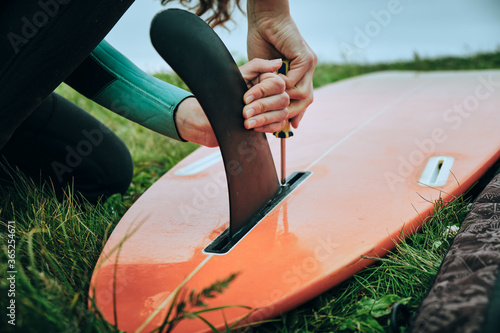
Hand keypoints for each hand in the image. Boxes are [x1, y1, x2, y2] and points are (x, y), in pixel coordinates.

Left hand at [175, 58, 288, 146]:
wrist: (209, 117)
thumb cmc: (221, 94)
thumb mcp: (237, 76)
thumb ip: (257, 66)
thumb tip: (278, 62)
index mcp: (266, 80)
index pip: (277, 84)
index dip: (262, 91)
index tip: (245, 98)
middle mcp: (272, 94)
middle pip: (282, 99)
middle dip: (262, 106)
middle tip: (244, 113)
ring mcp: (273, 109)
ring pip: (282, 113)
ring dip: (264, 118)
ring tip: (246, 123)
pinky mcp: (270, 123)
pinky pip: (279, 126)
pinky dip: (267, 127)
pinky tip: (252, 127)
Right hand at [247, 0, 316, 127]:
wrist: (264, 20)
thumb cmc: (261, 41)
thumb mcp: (264, 72)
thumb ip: (270, 87)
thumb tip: (270, 108)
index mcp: (300, 72)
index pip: (303, 99)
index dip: (295, 114)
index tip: (286, 127)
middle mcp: (308, 69)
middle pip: (307, 100)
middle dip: (292, 113)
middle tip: (277, 122)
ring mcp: (309, 64)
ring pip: (303, 93)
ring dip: (285, 99)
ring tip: (269, 100)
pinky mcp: (306, 58)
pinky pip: (296, 81)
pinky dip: (284, 86)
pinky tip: (272, 84)